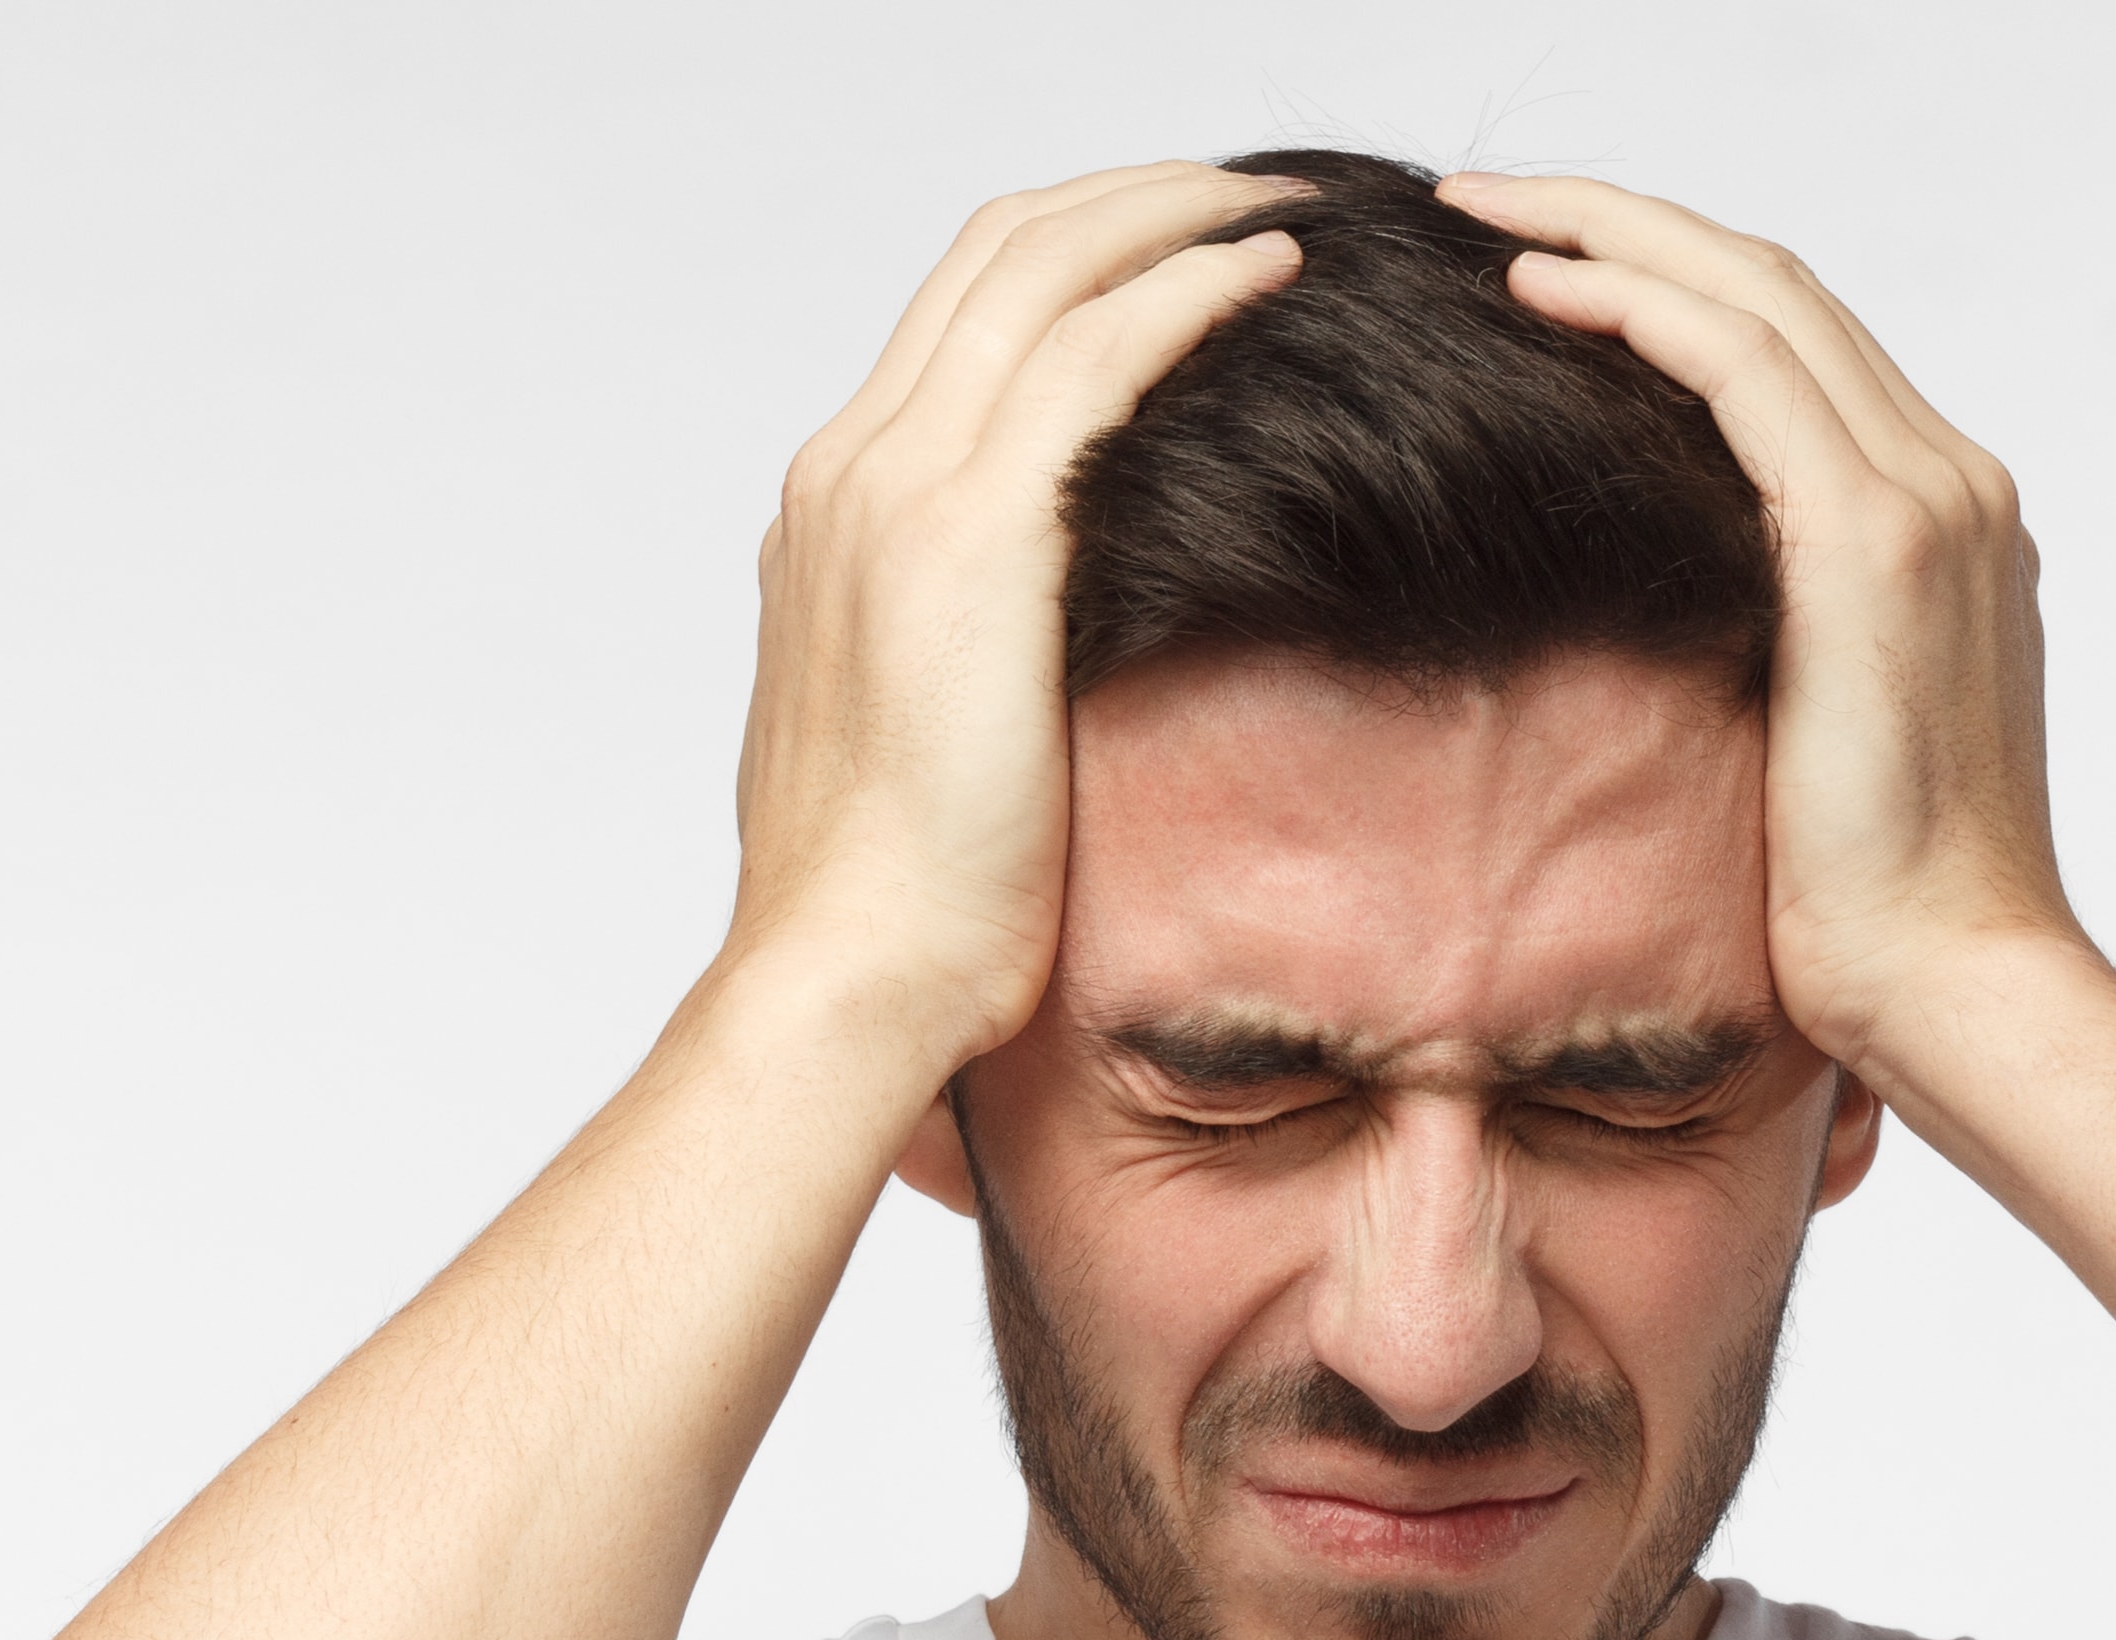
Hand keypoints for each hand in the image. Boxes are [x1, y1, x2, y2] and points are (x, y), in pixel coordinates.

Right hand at [727, 165, 1305, 1072]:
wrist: (848, 972)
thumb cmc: (897, 905)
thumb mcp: (915, 740)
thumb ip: (955, 651)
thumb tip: (1038, 653)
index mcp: (833, 510)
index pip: (957, 313)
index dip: (1073, 252)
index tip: (1177, 246)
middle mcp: (852, 471)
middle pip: (998, 252)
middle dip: (1131, 197)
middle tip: (1250, 191)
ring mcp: (900, 489)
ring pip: (1047, 268)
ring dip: (1175, 214)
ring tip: (1282, 207)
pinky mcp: (976, 535)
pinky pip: (1099, 353)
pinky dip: (1190, 290)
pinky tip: (1272, 276)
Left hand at [1438, 171, 2088, 1092]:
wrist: (1957, 990)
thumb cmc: (1870, 921)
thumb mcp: (1807, 750)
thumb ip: (1767, 652)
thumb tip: (1655, 638)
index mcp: (1947, 530)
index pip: (1802, 350)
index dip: (1674, 287)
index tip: (1551, 273)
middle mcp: (1955, 488)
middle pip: (1781, 290)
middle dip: (1630, 227)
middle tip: (1492, 206)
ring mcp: (1929, 503)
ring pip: (1756, 296)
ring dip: (1611, 236)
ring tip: (1486, 219)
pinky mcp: (1875, 544)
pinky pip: (1740, 367)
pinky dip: (1635, 306)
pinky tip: (1536, 290)